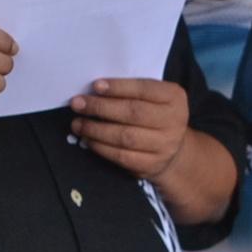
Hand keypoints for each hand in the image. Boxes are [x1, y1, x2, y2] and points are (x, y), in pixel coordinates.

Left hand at [70, 78, 190, 180]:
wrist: (172, 146)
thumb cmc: (154, 114)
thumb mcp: (153, 96)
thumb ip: (131, 90)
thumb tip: (96, 90)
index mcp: (174, 98)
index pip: (144, 89)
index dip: (119, 87)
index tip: (95, 86)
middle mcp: (174, 121)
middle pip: (133, 113)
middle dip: (101, 108)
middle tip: (78, 104)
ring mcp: (164, 146)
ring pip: (125, 136)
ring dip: (96, 129)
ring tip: (78, 123)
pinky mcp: (152, 164)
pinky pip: (122, 156)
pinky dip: (101, 147)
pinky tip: (89, 139)